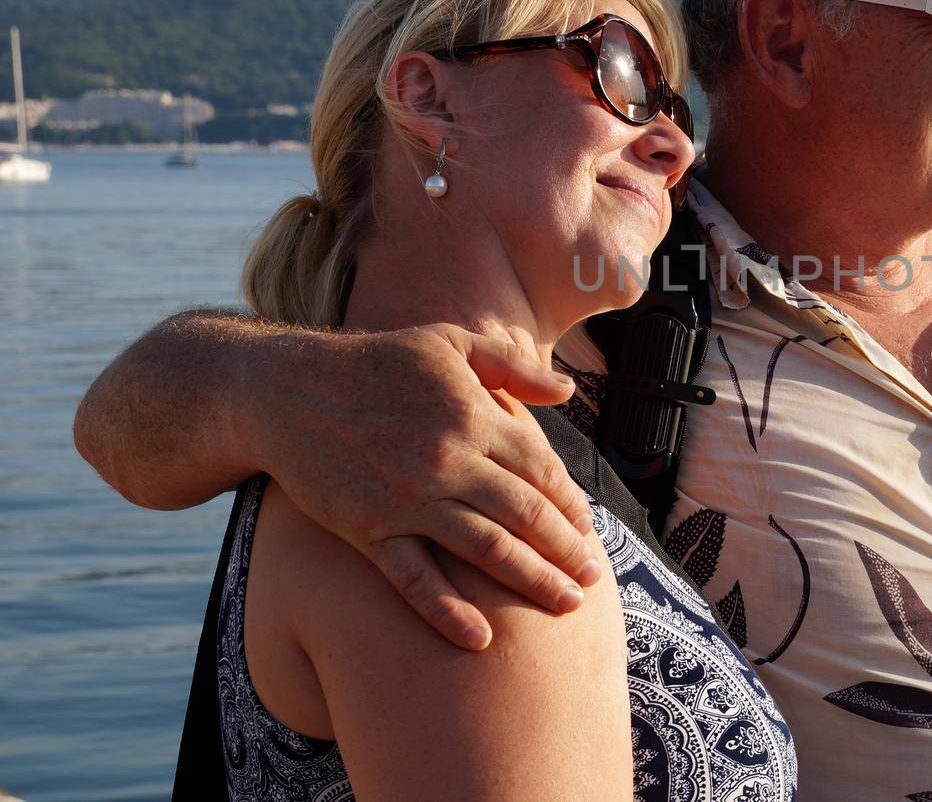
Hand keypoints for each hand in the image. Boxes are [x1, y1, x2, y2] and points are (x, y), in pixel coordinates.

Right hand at [246, 322, 601, 649]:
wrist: (287, 390)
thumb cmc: (376, 362)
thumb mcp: (449, 343)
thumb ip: (511, 367)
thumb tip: (568, 392)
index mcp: (473, 416)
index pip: (541, 470)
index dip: (570, 503)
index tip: (589, 528)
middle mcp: (449, 460)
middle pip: (525, 514)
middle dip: (566, 550)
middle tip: (593, 578)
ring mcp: (408, 498)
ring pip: (486, 548)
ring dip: (532, 580)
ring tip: (565, 604)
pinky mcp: (369, 529)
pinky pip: (414, 579)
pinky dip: (448, 612)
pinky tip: (480, 639)